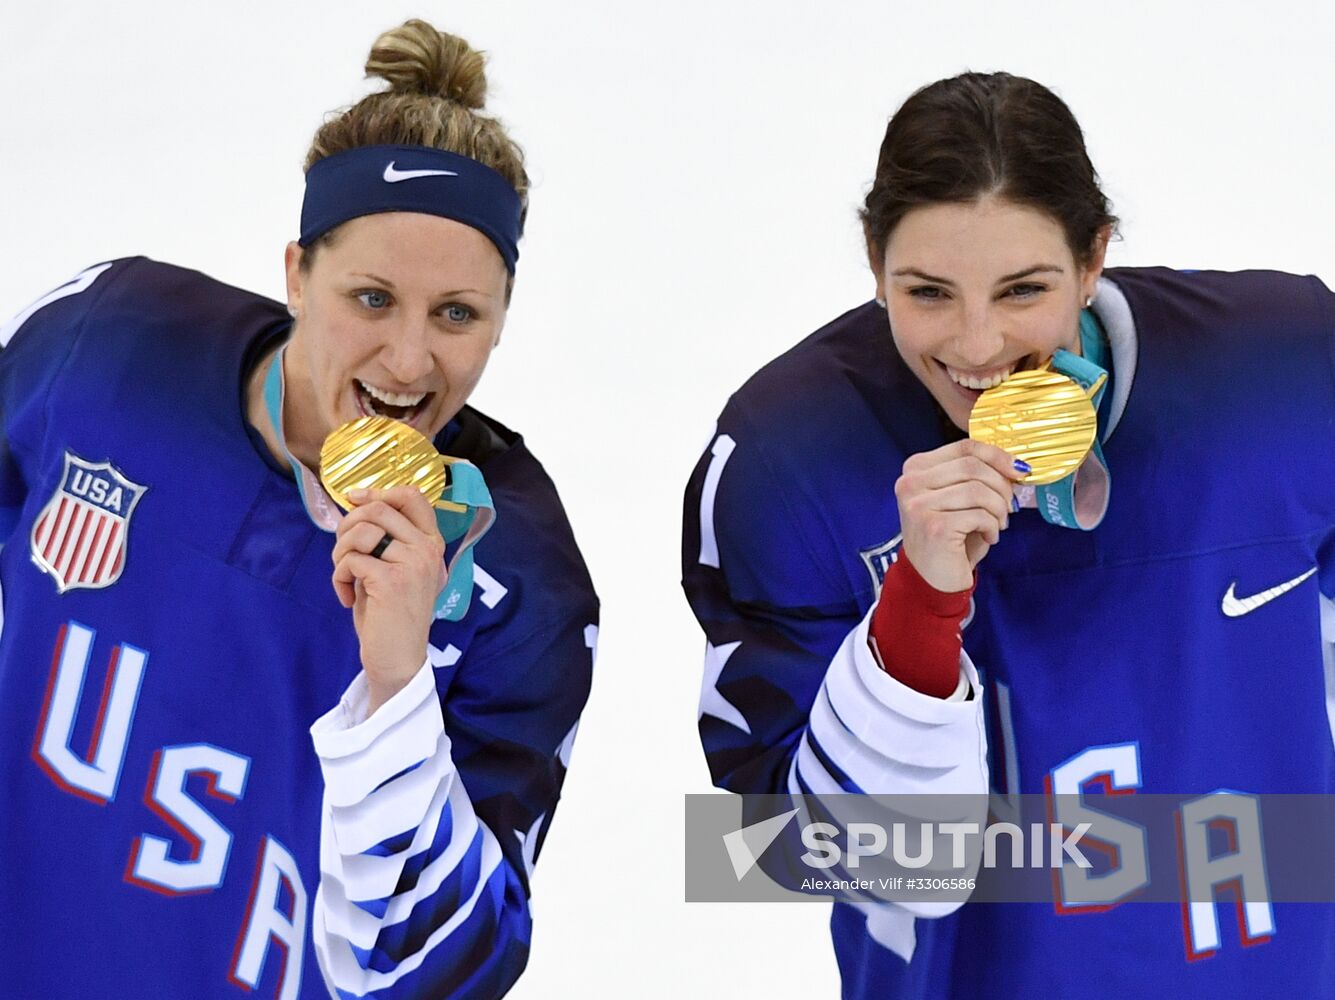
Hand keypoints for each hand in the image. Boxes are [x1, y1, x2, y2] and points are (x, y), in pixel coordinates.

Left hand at [331, 485, 445, 712]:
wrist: (398, 659)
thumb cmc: (391, 616)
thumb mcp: (396, 570)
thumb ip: (386, 540)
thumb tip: (355, 508)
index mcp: (432, 544)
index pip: (412, 496)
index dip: (378, 491)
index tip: (354, 499)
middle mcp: (428, 550)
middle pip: (378, 509)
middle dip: (348, 526)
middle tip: (343, 554)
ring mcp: (413, 563)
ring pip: (361, 531)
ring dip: (341, 552)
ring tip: (344, 575)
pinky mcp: (391, 581)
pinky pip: (351, 560)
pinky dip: (339, 577)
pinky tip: (346, 597)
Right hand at [894, 439, 1026, 592]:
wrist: (933, 579)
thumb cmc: (951, 537)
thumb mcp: (960, 498)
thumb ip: (976, 475)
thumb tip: (1015, 465)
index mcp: (916, 468)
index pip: (965, 447)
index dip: (998, 456)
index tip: (1019, 470)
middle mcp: (911, 483)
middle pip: (973, 466)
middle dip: (1001, 486)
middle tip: (1009, 506)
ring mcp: (919, 505)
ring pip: (978, 490)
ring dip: (998, 509)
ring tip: (998, 524)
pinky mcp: (933, 526)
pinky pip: (979, 515)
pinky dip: (992, 527)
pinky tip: (988, 537)